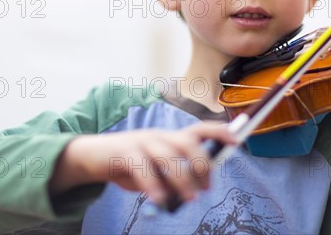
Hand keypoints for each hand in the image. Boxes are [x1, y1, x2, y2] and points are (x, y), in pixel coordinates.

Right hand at [49, 122, 236, 203]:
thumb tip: (194, 191)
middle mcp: (159, 136)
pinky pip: (143, 169)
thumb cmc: (130, 164)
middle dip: (202, 165)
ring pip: (168, 157)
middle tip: (206, 188)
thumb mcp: (156, 169)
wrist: (93, 155)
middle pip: (188, 144)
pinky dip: (154, 187)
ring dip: (183, 180)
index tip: (236, 142)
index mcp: (169, 137)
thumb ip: (173, 176)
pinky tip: (160, 201)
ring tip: (190, 199)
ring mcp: (142, 142)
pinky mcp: (125, 153)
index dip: (219, 133)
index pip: (199, 129)